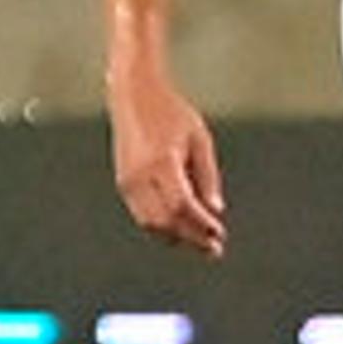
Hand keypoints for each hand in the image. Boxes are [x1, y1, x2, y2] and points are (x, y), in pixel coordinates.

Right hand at [110, 72, 228, 256]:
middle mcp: (140, 175)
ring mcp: (127, 181)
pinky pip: (142, 214)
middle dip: (191, 238)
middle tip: (214, 249)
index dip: (202, 225)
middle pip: (165, 221)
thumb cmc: (171, 113)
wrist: (133, 94)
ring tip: (200, 240)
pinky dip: (162, 225)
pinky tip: (181, 226)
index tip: (220, 235)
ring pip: (150, 223)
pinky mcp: (122, 183)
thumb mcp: (199, 139)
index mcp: (162, 162)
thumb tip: (215, 210)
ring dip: (176, 236)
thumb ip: (207, 176)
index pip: (183, 206)